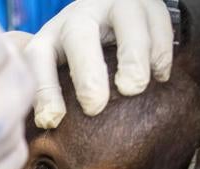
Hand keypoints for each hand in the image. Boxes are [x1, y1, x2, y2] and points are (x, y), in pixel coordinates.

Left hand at [22, 0, 173, 127]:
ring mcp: (116, 6)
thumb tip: (48, 125)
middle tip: (94, 106)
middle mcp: (81, 16)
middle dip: (87, 73)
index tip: (51, 121)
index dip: (44, 92)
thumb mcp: (55, 69)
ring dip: (131, 58)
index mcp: (51, 37)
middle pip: (80, 37)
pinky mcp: (149, 5)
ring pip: (126, 24)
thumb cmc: (78, 55)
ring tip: (133, 88)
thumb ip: (49, 93)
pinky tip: (159, 76)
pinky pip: (158, 24)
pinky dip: (160, 52)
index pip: (39, 60)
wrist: (110, 13)